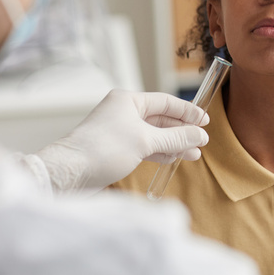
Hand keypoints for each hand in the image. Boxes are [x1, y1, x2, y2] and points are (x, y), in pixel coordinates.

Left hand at [35, 89, 208, 193]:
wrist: (69, 173)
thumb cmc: (103, 149)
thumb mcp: (145, 141)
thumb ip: (175, 138)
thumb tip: (201, 135)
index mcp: (128, 100)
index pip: (165, 102)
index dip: (187, 111)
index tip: (205, 121)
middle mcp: (123, 112)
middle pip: (161, 118)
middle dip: (182, 130)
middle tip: (203, 140)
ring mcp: (120, 132)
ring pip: (154, 135)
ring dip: (174, 144)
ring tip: (194, 154)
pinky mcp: (117, 150)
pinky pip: (145, 147)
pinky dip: (161, 152)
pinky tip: (175, 158)